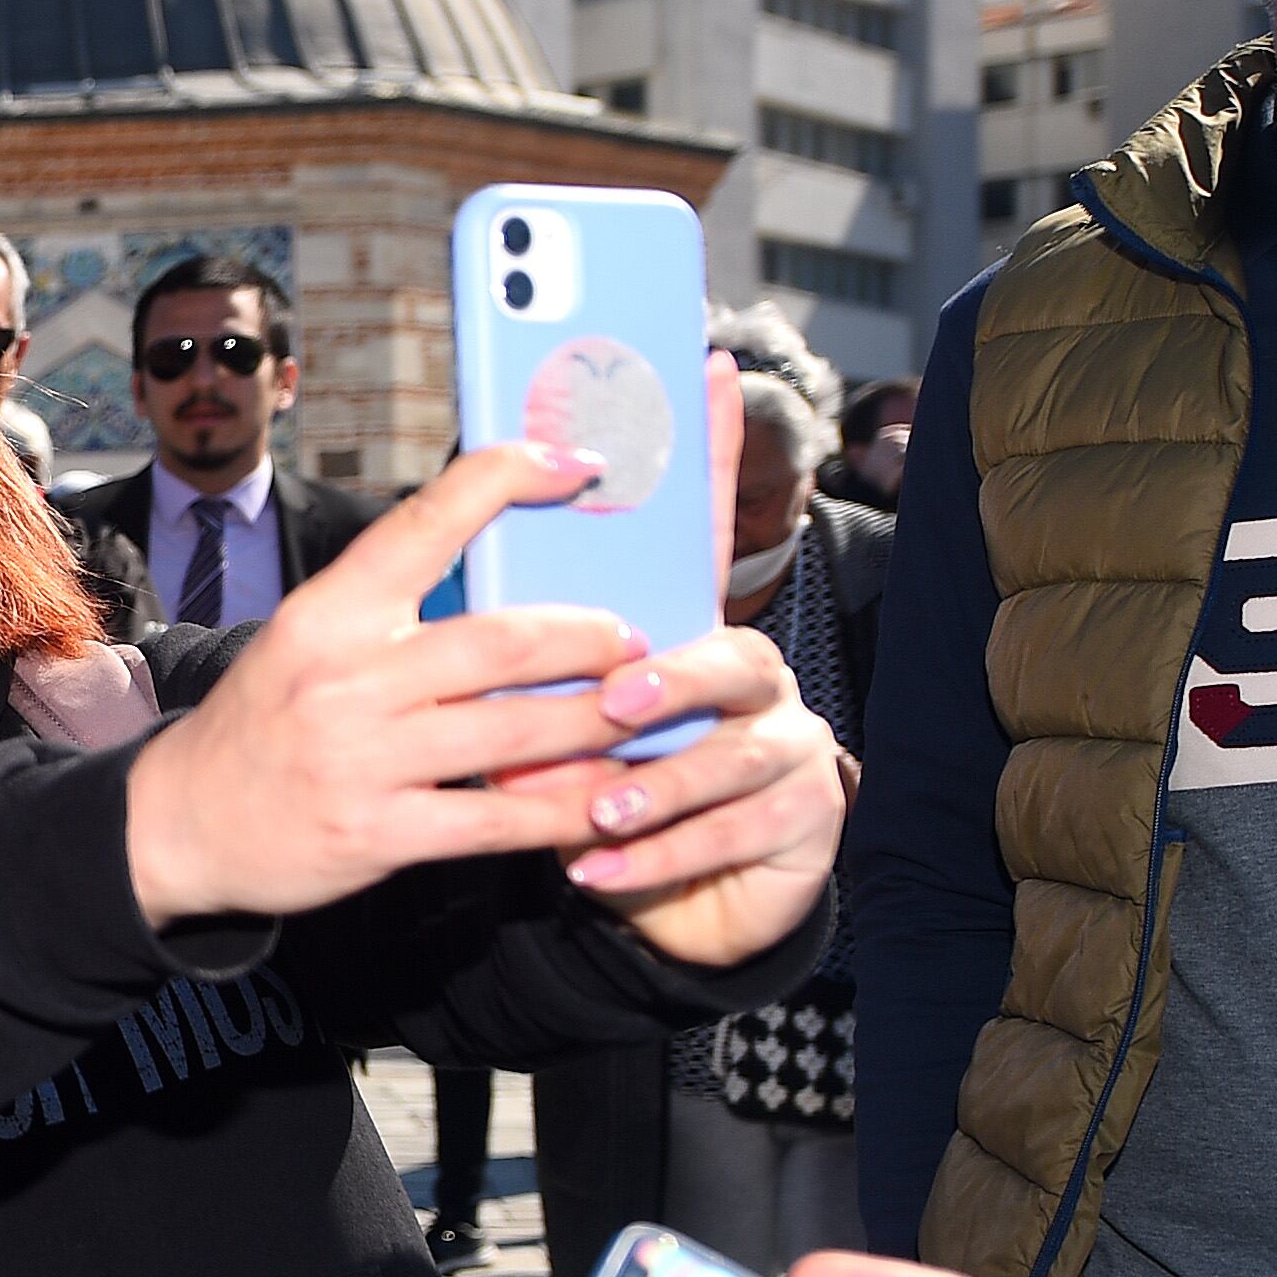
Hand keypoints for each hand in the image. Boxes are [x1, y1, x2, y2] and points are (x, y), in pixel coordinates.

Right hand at [125, 442, 697, 921]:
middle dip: (591, 640)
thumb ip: (393, 609)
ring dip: (597, 723)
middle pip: (502, 644)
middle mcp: (344, 677)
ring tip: (640, 713)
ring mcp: (360, 759)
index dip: (509, 479)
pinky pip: (499, 821)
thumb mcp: (308, 640)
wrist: (180, 823)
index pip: (425, 523)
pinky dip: (566, 811)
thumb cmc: (265, 721)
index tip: (582, 463)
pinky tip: (609, 802)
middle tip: (635, 641)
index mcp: (327, 612)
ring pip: (517, 733)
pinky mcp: (377, 834)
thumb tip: (510, 574)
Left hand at [510, 346, 842, 963]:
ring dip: (663, 781)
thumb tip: (469, 633)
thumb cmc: (597, 797)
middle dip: (669, 676)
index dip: (708, 450)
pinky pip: (744, 828)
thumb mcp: (548, 732)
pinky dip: (668, 853)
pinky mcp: (807, 812)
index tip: (699, 368)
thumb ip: (527, 678)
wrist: (671, 908)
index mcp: (683, 633)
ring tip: (601, 810)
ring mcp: (789, 739)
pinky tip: (602, 871)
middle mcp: (748, 672)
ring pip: (738, 747)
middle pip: (728, 650)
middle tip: (614, 701)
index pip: (696, 529)